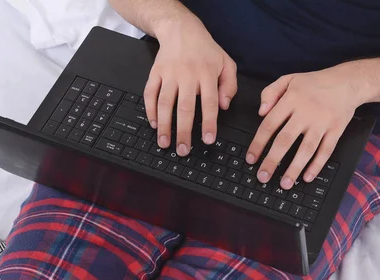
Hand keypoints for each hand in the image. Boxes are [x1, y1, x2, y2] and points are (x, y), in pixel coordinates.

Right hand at [145, 16, 237, 155]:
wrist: (181, 29)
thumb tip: (224, 107)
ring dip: (164, 125)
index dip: (208, 123)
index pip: (210, 103)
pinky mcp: (155, 72)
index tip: (207, 140)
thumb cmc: (206, 50)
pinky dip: (150, 110)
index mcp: (207, 74)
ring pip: (165, 103)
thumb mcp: (226, 63)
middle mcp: (187, 74)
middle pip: (185, 107)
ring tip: (165, 143)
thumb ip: (229, 85)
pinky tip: (154, 124)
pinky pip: (150, 93)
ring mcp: (169, 74)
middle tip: (183, 150)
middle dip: (183, 131)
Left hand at [246, 65, 368, 189]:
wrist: (347, 81)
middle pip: (285, 140)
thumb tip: (260, 112)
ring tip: (285, 184)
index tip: (251, 159)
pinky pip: (326, 151)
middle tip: (263, 177)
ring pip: (306, 149)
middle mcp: (306, 112)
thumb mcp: (289, 79)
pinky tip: (307, 177)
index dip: (258, 144)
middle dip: (272, 161)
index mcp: (291, 100)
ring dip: (294, 168)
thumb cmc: (315, 83)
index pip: (269, 125)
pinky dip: (317, 165)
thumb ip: (270, 92)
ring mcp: (322, 122)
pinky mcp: (336, 130)